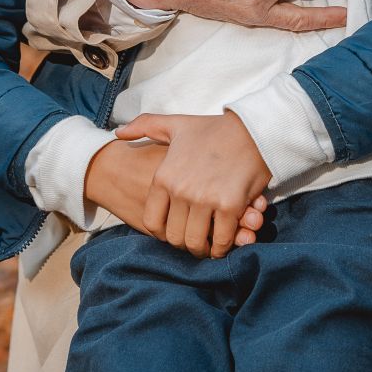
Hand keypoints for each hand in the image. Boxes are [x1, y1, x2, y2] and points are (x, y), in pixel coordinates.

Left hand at [84, 138, 266, 252]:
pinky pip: (221, 239)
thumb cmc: (214, 129)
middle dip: (184, 243)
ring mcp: (205, 199)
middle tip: (194, 241)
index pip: (153, 223)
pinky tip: (224, 243)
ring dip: (202, 248)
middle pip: (174, 237)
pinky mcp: (230, 206)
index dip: (163, 233)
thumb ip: (145, 126)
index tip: (175, 231)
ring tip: (208, 246)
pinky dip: (222, 247)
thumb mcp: (175, 123)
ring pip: (195, 242)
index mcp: (164, 176)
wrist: (252, 128)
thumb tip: (119, 132)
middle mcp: (181, 190)